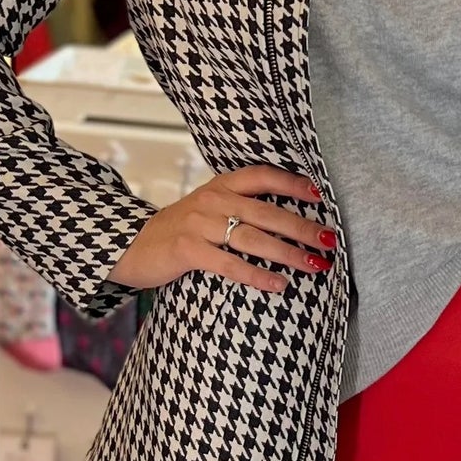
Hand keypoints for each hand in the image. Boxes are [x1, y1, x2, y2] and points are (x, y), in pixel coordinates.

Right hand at [112, 165, 335, 296]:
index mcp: (220, 186)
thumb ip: (240, 209)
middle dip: (301, 227)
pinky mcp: (187, 249)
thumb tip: (289, 222)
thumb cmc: (180, 231)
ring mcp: (198, 224)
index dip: (292, 183)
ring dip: (288, 253)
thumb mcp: (208, 210)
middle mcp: (211, 200)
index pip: (262, 176)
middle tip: (329, 240)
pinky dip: (256, 275)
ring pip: (253, 237)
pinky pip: (229, 264)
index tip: (320, 195)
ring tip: (315, 265)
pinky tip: (278, 285)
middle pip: (266, 211)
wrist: (130, 246)